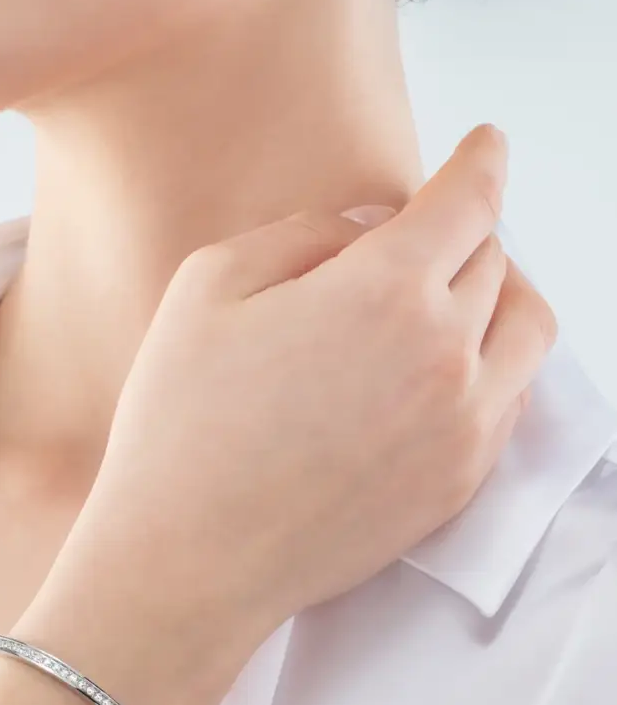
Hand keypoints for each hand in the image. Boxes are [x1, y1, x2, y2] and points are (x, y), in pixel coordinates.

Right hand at [23, 124, 556, 704]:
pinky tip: (440, 370)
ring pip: (524, 329)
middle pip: (494, 259)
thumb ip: (301, 235)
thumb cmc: (180, 425)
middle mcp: (445, 353)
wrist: (188, 559)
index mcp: (384, 290)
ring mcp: (462, 425)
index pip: (469, 199)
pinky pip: (510, 399)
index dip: (480, 160)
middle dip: (464, 232)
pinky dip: (491, 364)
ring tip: (450, 297)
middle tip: (428, 234)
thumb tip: (364, 231)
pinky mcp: (458, 484)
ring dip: (497, 295)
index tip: (486, 145)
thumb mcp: (207, 287)